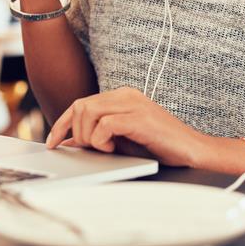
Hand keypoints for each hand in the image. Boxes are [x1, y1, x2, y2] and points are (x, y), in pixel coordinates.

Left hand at [46, 87, 209, 167]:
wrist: (191, 150)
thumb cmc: (158, 146)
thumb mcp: (121, 140)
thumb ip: (96, 136)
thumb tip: (67, 142)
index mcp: (121, 96)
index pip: (80, 103)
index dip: (62, 123)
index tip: (52, 142)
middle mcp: (126, 95)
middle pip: (80, 106)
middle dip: (75, 133)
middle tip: (89, 150)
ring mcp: (133, 104)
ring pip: (88, 112)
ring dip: (88, 137)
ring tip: (104, 149)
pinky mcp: (139, 117)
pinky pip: (104, 125)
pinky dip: (101, 140)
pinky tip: (113, 149)